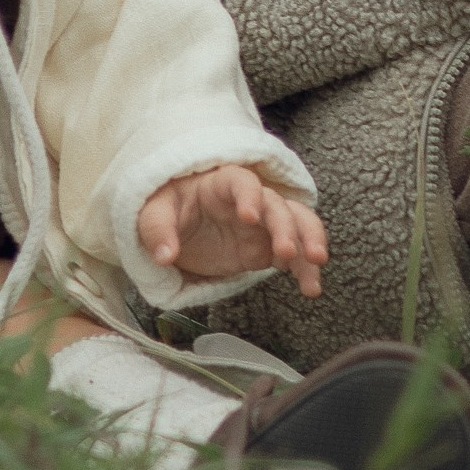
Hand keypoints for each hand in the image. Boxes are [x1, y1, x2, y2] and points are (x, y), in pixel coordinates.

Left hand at [138, 165, 327, 298]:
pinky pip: (295, 253)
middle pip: (276, 204)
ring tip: (316, 263)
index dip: (248, 196)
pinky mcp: (267, 248)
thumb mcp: (153, 214)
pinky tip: (309, 286)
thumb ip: (158, 231)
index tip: (249, 217)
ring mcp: (263, 224)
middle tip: (286, 251)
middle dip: (285, 226)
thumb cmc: (169, 209)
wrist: (177, 225)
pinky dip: (305, 268)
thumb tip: (164, 255)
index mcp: (221, 184)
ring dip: (309, 240)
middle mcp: (250, 200)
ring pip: (297, 222)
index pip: (241, 182)